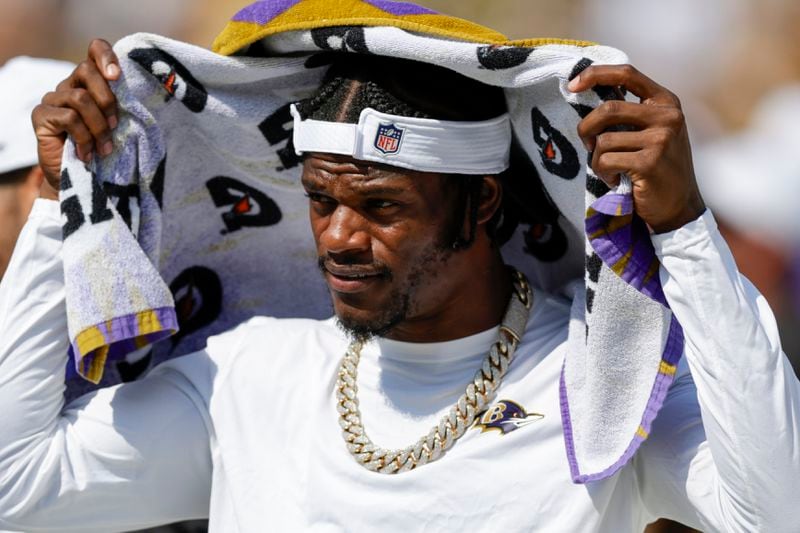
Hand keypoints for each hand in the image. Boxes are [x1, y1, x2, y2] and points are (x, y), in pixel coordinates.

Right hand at [31, 39, 120, 198]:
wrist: (78, 179)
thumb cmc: (103, 150)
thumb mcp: (117, 126)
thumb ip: (122, 107)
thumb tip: (143, 96)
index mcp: (90, 82)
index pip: (94, 50)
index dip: (105, 55)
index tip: (118, 76)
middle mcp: (68, 85)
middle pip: (86, 70)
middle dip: (107, 100)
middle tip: (115, 126)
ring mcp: (52, 99)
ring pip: (80, 98)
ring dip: (99, 127)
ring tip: (104, 148)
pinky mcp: (41, 116)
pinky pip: (69, 118)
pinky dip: (84, 138)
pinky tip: (86, 154)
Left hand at [568, 64, 705, 232]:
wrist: (679, 206)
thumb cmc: (657, 168)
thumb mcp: (651, 132)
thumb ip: (629, 114)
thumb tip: (586, 98)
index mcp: (665, 102)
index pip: (627, 74)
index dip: (595, 75)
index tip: (573, 84)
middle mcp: (667, 116)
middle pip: (608, 109)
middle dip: (586, 128)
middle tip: (587, 145)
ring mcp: (661, 138)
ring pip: (604, 140)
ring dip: (597, 159)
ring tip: (611, 170)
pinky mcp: (650, 162)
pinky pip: (606, 160)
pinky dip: (603, 173)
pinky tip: (616, 180)